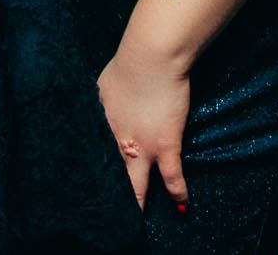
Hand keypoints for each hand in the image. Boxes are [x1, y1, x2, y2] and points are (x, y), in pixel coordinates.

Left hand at [97, 37, 190, 212]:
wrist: (151, 58)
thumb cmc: (127, 64)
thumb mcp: (102, 86)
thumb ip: (101, 102)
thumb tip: (100, 102)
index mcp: (101, 128)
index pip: (96, 160)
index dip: (97, 174)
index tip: (96, 185)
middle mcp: (118, 143)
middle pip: (113, 179)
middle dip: (112, 197)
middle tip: (110, 213)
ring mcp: (142, 147)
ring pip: (138, 185)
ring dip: (139, 203)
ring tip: (139, 220)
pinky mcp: (166, 144)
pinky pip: (172, 176)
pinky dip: (178, 192)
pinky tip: (182, 205)